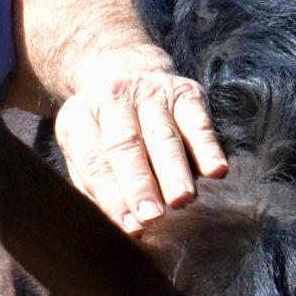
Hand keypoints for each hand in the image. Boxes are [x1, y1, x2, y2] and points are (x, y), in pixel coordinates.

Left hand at [52, 60, 227, 236]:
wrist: (125, 70)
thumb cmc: (102, 129)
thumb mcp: (82, 150)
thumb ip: (94, 186)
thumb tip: (121, 225)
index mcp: (79, 118)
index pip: (94, 162)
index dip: (112, 196)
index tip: (129, 225)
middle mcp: (113, 100)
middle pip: (127, 145)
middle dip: (141, 183)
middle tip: (153, 215)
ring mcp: (150, 92)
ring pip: (163, 135)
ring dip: (174, 170)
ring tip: (183, 199)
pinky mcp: (185, 91)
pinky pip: (198, 122)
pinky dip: (208, 147)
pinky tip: (216, 171)